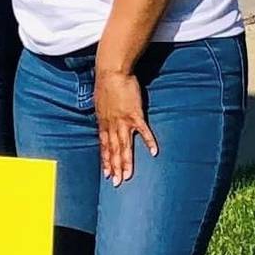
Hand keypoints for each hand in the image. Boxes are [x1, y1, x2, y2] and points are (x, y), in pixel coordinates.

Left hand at [94, 69, 157, 186]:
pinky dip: (149, 142)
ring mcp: (123, 121)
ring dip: (126, 162)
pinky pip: (143, 131)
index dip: (106, 161)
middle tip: (117, 183)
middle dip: (115, 167)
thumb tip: (103, 119)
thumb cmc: (106, 84)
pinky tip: (154, 153)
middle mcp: (112, 125)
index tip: (107, 174)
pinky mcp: (135, 115)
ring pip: (125, 146)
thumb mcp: (100, 102)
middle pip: (114, 150)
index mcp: (103, 123)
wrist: (112, 72)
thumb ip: (103, 114)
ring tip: (128, 176)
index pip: (104, 146)